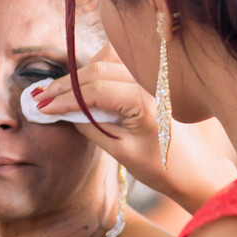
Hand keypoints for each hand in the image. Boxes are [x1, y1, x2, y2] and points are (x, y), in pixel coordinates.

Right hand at [32, 44, 236, 212]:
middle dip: (66, 85)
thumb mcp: (120, 151)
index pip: (94, 89)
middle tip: (41, 98)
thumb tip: (64, 111)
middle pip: (98, 70)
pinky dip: (99, 73)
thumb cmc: (163, 167)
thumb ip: (91, 126)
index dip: (63, 98)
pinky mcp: (155, 82)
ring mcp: (155, 80)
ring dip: (81, 77)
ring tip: (55, 93)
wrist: (196, 172)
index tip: (41, 107)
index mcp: (144, 100)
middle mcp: (151, 83)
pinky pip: (122, 68)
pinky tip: (83, 85)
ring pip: (109, 64)